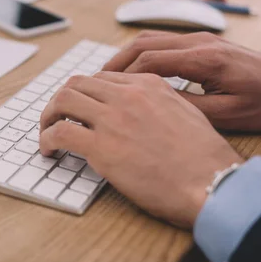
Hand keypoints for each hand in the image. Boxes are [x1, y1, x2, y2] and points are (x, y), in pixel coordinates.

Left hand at [39, 72, 242, 227]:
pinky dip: (46, 139)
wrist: (214, 183)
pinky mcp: (101, 147)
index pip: (102, 77)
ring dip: (48, 115)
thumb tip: (137, 112)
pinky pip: (59, 132)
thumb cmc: (205, 158)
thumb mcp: (186, 114)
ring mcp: (113, 119)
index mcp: (149, 85)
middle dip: (61, 99)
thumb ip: (158, 104)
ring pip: (63, 100)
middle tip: (56, 116)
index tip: (79, 107)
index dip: (85, 92)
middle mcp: (128, 95)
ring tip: (47, 131)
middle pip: (77, 83)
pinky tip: (49, 150)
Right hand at [102, 31, 260, 131]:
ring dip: (125, 56)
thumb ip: (188, 106)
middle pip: (143, 44)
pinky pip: (161, 42)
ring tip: (106, 76)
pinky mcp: (201, 42)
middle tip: (94, 81)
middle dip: (115, 63)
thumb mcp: (228, 114)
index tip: (104, 92)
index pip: (150, 61)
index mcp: (204, 59)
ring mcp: (199, 39)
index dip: (123, 77)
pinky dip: (141, 54)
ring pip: (150, 39)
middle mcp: (198, 42)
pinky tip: (133, 70)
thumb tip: (151, 104)